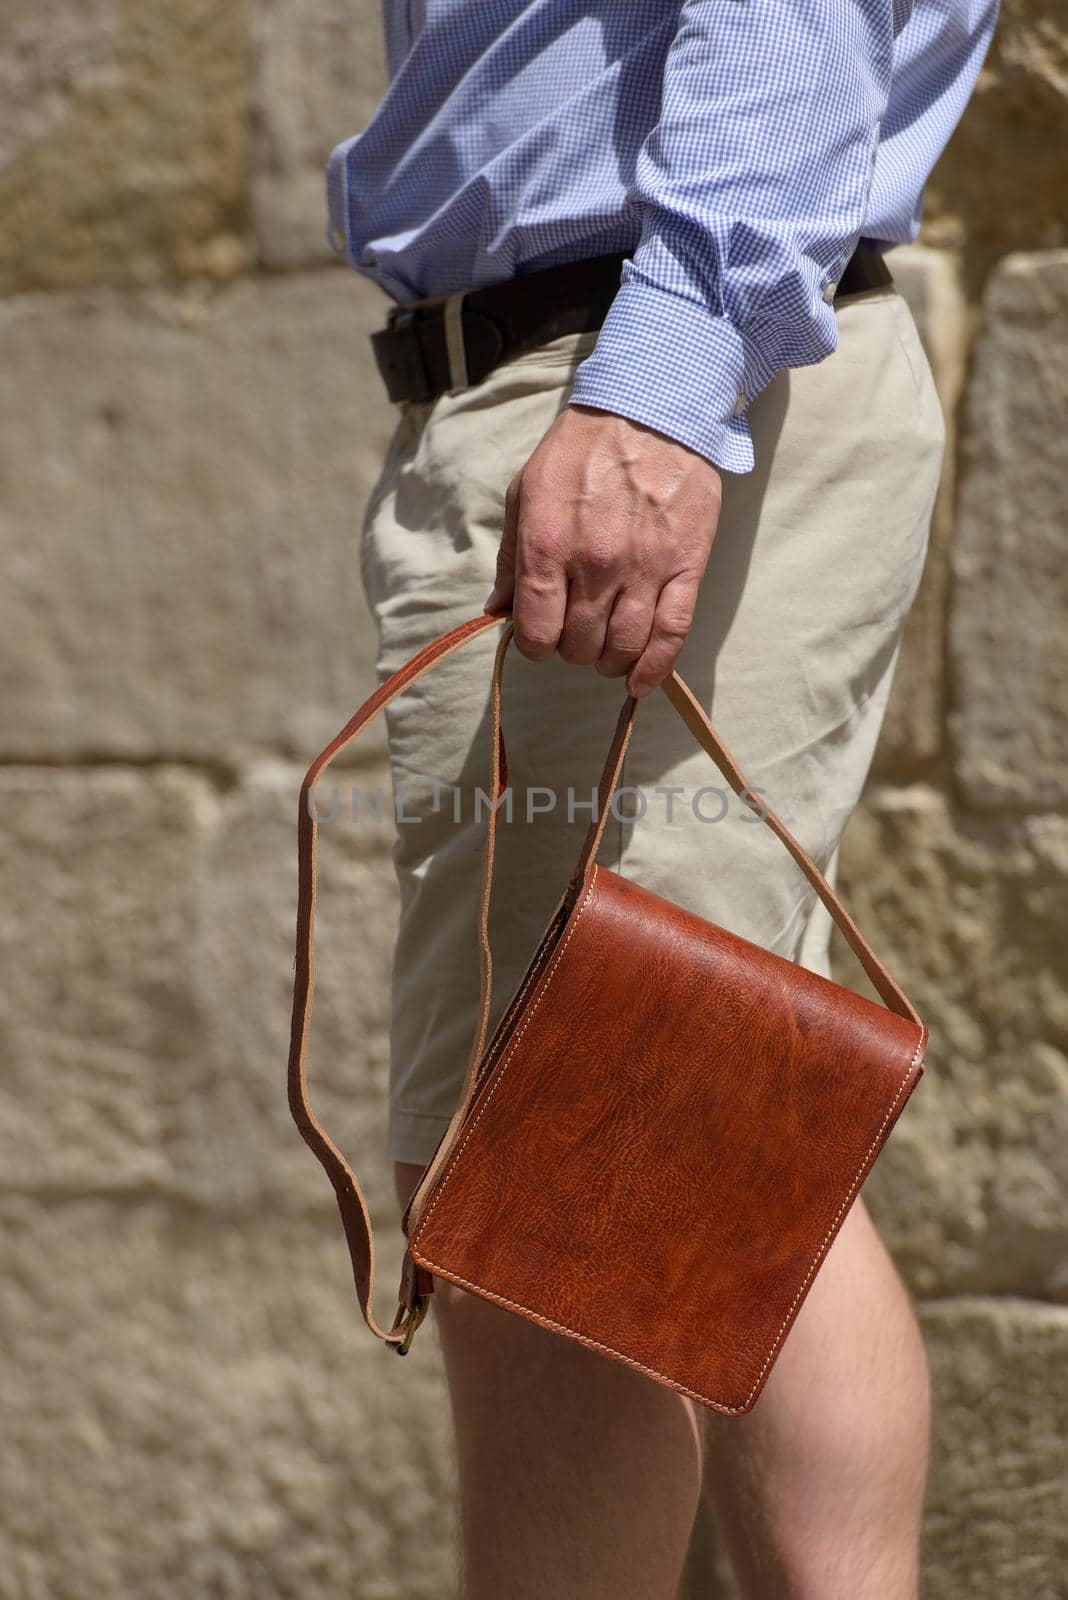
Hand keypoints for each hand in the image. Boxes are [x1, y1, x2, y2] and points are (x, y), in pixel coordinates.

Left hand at [484, 403, 721, 697]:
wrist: (652, 409)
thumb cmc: (582, 449)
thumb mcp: (526, 491)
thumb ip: (511, 556)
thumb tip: (497, 611)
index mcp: (547, 544)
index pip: (535, 631)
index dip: (534, 644)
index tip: (540, 635)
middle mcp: (594, 563)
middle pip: (578, 645)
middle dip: (571, 649)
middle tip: (575, 632)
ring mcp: (644, 568)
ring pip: (623, 647)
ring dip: (608, 660)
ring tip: (605, 649)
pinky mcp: (685, 567)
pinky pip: (671, 634)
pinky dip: (654, 668)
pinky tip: (639, 682)